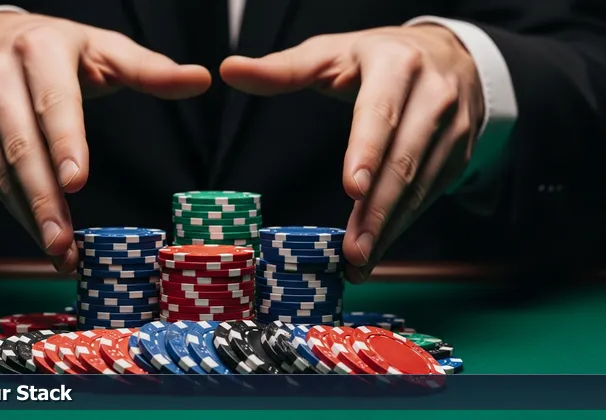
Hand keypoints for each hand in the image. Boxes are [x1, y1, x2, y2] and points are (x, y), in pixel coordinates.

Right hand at [0, 13, 210, 271]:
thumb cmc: (53, 48)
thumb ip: (149, 69)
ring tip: (58, 251)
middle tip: (63, 242)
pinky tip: (41, 237)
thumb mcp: (101, 48)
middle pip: (22, 146)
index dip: (64, 143)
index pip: (54, 103)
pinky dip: (17, 212)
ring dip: (30, 215)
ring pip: (2, 170)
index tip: (76, 182)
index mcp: (40, 52)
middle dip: (43, 199)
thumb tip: (201, 79)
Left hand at [221, 26, 483, 282]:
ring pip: (420, 186)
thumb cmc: (377, 57)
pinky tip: (378, 247)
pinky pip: (430, 196)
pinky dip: (402, 225)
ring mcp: (454, 129)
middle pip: (403, 161)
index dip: (367, 152)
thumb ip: (282, 68)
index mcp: (398, 66)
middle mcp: (434, 97)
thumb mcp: (332, 53)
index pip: (380, 114)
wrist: (450, 55)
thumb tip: (228, 71)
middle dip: (377, 211)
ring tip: (360, 261)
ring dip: (390, 228)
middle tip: (352, 252)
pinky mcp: (461, 155)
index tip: (352, 190)